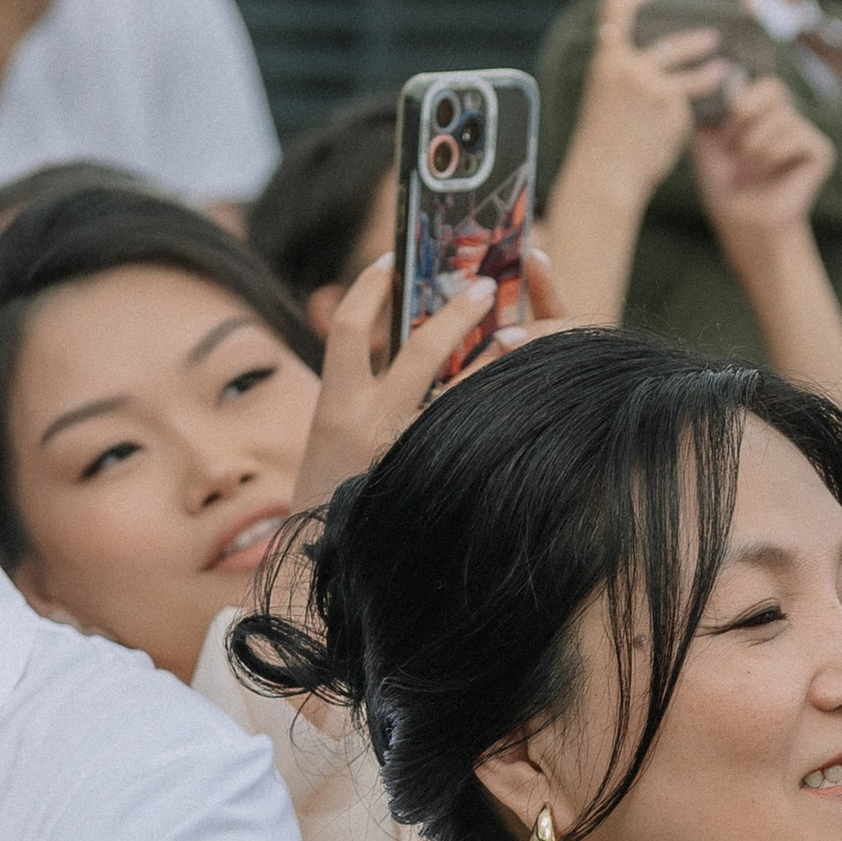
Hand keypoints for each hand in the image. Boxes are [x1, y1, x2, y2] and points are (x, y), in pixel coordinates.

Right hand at [291, 254, 496, 518]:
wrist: (322, 582)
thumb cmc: (326, 512)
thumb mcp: (328, 453)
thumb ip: (357, 409)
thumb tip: (409, 361)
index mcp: (332, 411)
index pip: (350, 328)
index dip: (369, 288)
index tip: (391, 259)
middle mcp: (368, 428)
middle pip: (420, 349)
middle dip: (456, 313)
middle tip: (486, 285)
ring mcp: (404, 457)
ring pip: (459, 394)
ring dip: (493, 359)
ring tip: (519, 331)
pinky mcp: (433, 482)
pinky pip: (470, 436)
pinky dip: (494, 410)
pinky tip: (517, 394)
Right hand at [574, 0, 725, 199]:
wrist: (606, 177)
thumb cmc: (602, 143)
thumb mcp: (603, 97)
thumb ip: (624, 75)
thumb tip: (659, 62)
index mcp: (606, 61)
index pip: (615, 11)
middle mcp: (631, 69)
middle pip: (670, 44)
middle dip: (695, 41)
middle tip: (711, 37)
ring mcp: (655, 88)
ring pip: (692, 74)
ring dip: (710, 72)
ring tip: (723, 69)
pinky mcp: (675, 111)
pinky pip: (689, 107)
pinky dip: (692, 113)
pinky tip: (695, 122)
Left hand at [692, 78, 833, 255]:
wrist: (741, 220)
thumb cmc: (723, 182)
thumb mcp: (705, 140)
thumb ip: (708, 108)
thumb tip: (707, 80)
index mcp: (759, 110)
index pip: (758, 80)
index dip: (741, 96)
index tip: (724, 122)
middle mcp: (784, 116)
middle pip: (774, 88)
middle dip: (748, 112)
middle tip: (733, 142)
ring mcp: (804, 132)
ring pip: (783, 117)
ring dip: (757, 143)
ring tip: (748, 165)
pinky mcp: (820, 150)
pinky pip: (799, 136)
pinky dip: (776, 154)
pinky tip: (769, 171)